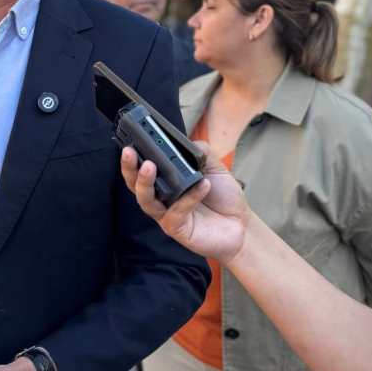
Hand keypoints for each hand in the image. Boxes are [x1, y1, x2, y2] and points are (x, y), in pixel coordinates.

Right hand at [120, 144, 250, 264]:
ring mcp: (167, 215)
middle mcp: (162, 199)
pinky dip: (189, 197)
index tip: (129, 142)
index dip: (133, 157)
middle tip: (129, 152)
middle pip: (135, 185)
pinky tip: (202, 184)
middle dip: (129, 168)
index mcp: (166, 182)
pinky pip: (176, 212)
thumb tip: (185, 141)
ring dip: (145, 183)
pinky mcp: (177, 229)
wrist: (241, 225)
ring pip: (146, 201)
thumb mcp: (214, 168)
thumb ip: (200, 153)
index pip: (142, 169)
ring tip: (150, 166)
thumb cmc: (223, 197)